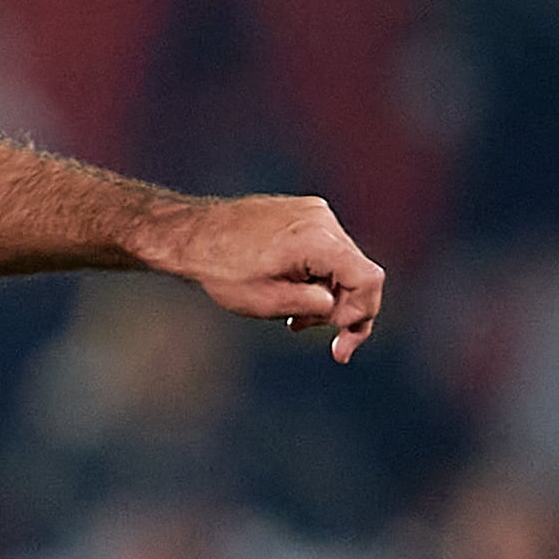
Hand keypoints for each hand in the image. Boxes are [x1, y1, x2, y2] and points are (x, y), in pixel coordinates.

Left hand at [150, 193, 385, 362]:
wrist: (191, 235)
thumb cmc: (222, 270)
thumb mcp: (269, 302)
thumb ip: (315, 307)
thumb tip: (344, 311)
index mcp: (316, 240)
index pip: (368, 278)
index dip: (363, 313)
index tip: (342, 340)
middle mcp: (322, 220)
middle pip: (358, 273)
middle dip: (344, 311)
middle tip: (331, 346)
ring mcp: (315, 213)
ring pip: (343, 264)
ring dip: (327, 296)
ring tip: (295, 321)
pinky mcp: (305, 213)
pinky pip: (327, 250)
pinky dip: (317, 276)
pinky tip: (292, 295)